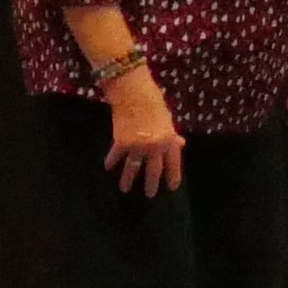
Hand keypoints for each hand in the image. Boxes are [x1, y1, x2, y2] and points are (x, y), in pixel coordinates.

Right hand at [102, 68, 184, 195]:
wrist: (133, 92)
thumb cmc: (153, 102)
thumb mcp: (167, 119)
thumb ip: (171, 135)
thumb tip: (180, 145)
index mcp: (168, 140)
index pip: (173, 163)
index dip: (173, 176)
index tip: (171, 187)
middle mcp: (154, 146)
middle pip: (154, 171)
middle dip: (151, 184)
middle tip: (149, 195)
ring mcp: (137, 146)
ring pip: (133, 168)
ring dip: (128, 180)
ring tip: (125, 189)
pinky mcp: (121, 142)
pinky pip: (116, 156)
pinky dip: (111, 162)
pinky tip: (108, 167)